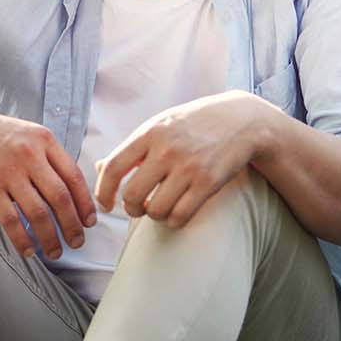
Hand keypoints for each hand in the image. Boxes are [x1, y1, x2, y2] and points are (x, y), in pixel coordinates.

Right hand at [0, 104, 96, 258]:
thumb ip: (48, 157)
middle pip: (60, 197)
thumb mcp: (28, 134)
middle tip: (77, 241)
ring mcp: (8, 171)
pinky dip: (22, 238)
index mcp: (45, 140)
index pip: (74, 176)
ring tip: (55, 250)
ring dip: (49, 237)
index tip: (89, 220)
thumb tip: (69, 190)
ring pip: (37, 212)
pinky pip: (10, 219)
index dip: (85, 203)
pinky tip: (28, 249)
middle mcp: (30, 154)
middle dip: (72, 225)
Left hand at [95, 90, 283, 228]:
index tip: (106, 204)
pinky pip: (180, 215)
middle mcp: (167, 150)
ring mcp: (189, 167)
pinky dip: (174, 220)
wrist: (242, 120)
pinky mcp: (208, 182)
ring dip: (154, 215)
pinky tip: (177, 211)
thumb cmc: (196, 123)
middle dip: (130, 209)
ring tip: (160, 207)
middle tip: (138, 207)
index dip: (102, 192)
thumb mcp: (162, 124)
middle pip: (132, 195)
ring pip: (156, 210)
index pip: (112, 168)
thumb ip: (132, 147)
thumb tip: (98, 168)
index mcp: (150, 132)